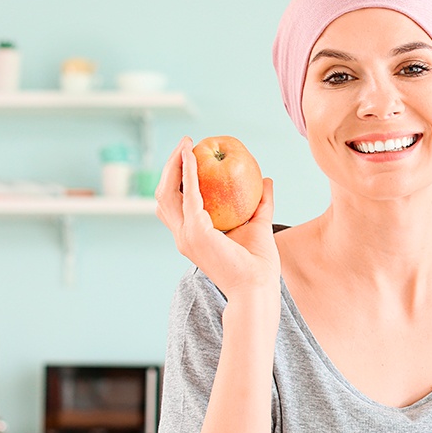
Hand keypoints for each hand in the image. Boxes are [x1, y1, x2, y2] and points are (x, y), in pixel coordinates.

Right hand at [155, 136, 279, 299]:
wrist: (257, 287)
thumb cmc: (259, 264)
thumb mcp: (259, 224)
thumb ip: (262, 202)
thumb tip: (267, 179)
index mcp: (192, 237)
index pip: (175, 204)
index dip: (177, 180)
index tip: (189, 156)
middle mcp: (183, 237)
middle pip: (164, 196)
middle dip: (170, 168)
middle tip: (185, 145)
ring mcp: (186, 236)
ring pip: (168, 193)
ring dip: (174, 166)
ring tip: (186, 145)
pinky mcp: (195, 233)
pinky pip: (189, 195)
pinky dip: (189, 173)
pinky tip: (194, 156)